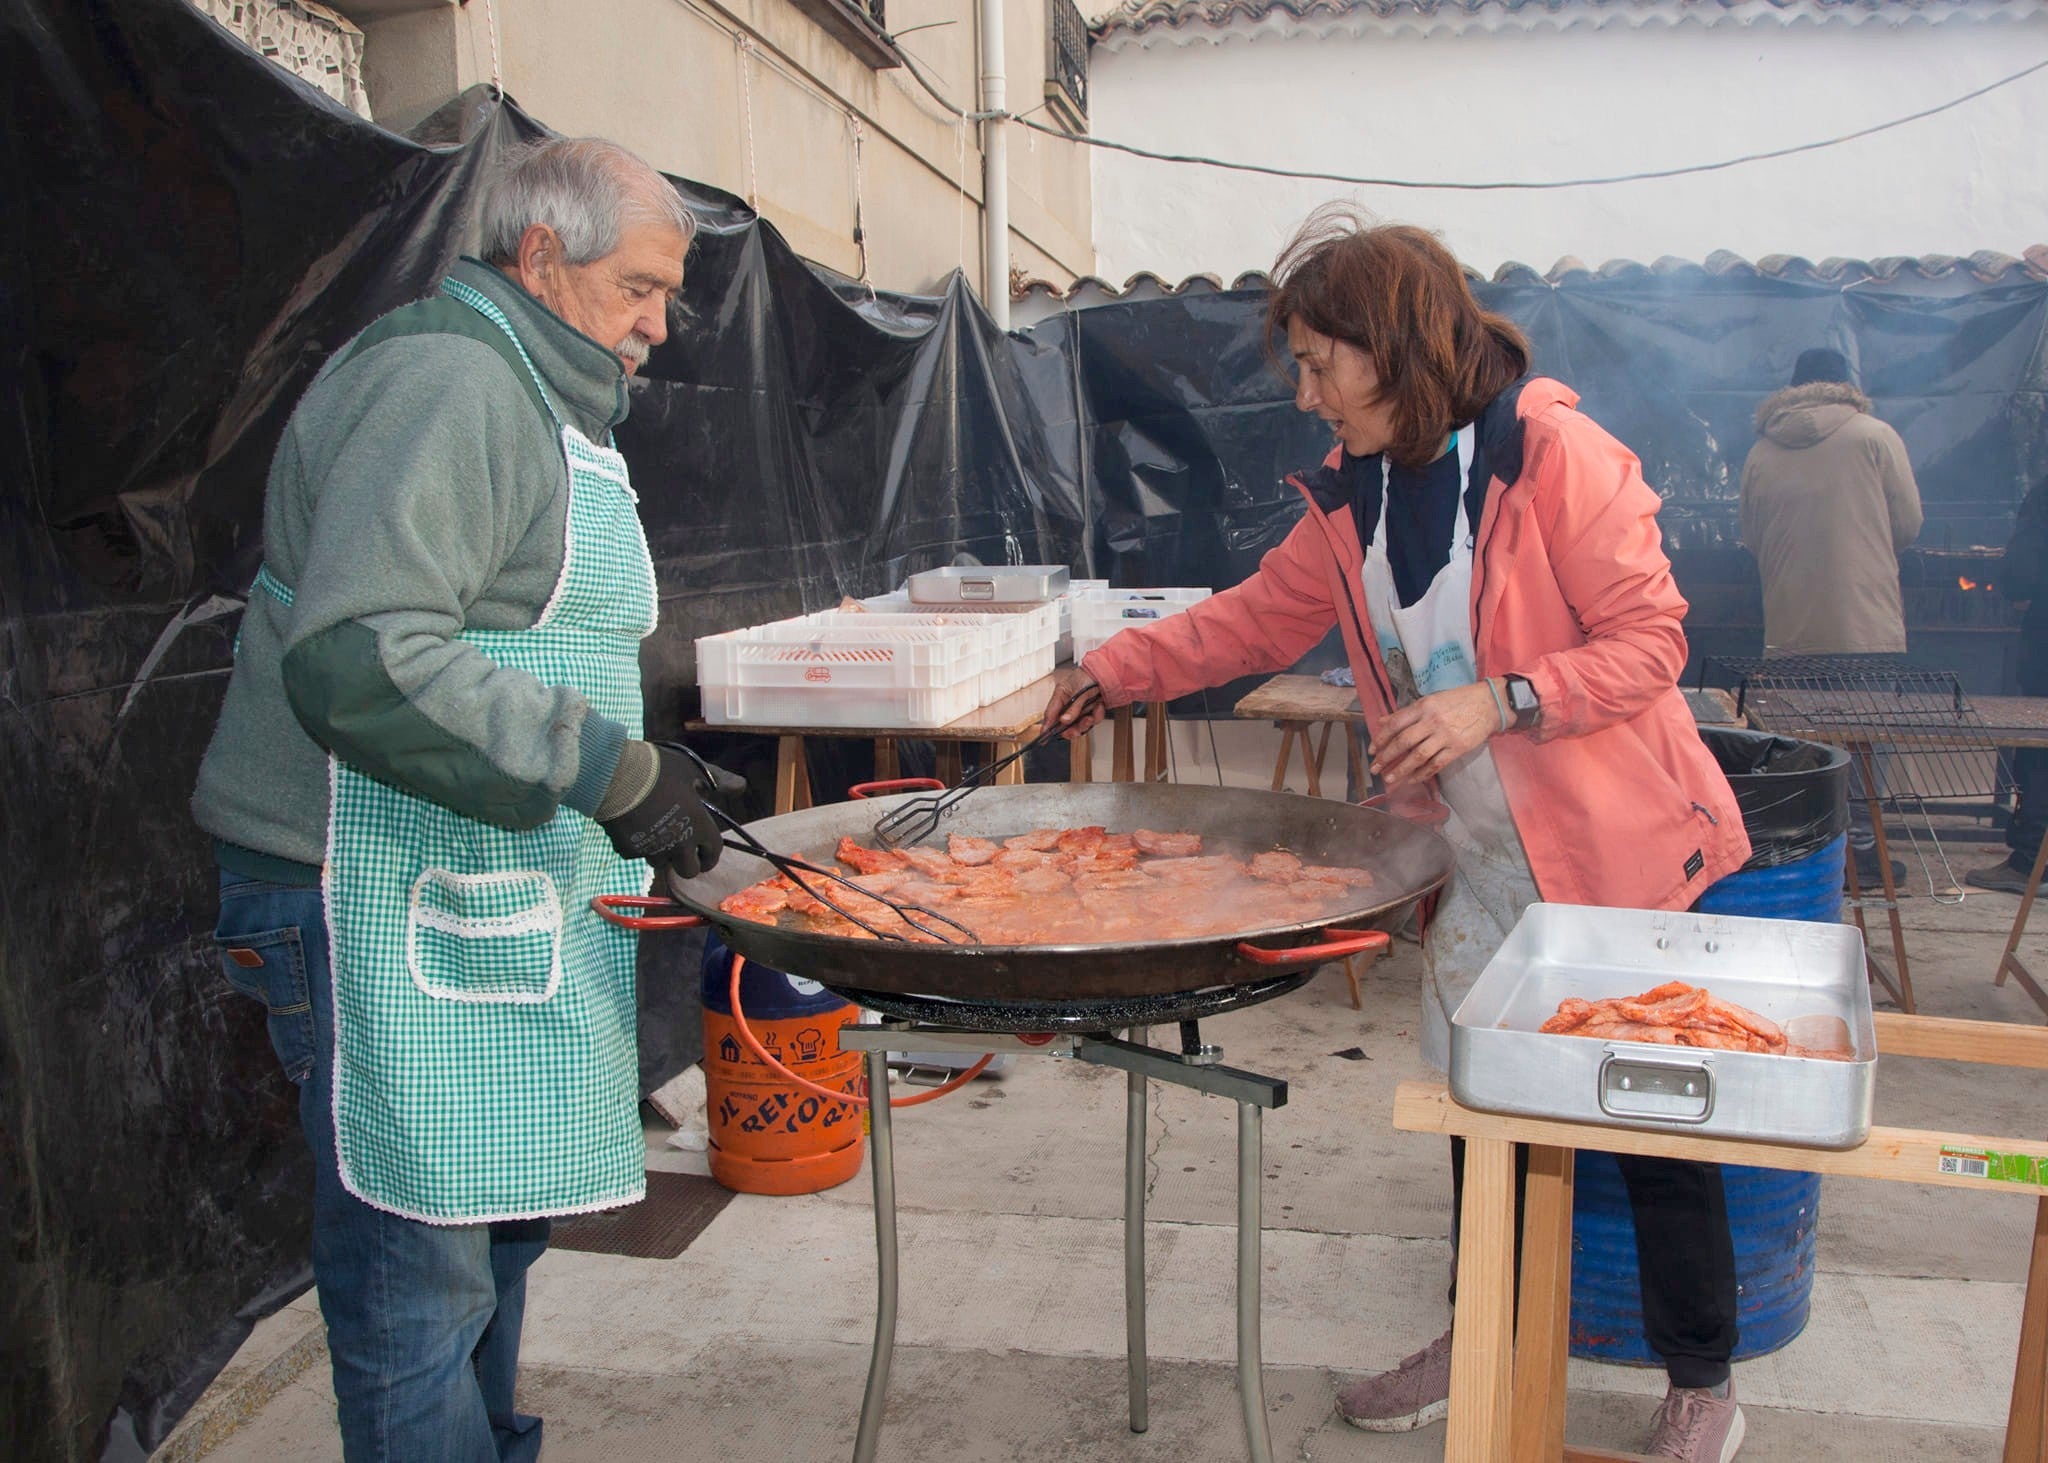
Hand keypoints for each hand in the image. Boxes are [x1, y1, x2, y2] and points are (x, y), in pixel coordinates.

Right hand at [601, 744, 734, 879]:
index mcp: (698, 825)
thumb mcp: (691, 768)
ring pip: (661, 863)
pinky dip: (638, 845)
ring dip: (661, 853)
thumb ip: (717, 779)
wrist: (614, 774)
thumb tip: (741, 786)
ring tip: (654, 831)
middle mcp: (678, 844)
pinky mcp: (628, 851)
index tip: (705, 854)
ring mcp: (652, 850)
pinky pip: (637, 855)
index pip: (713, 853)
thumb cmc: (657, 768)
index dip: (710, 856)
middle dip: (687, 863)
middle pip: (689, 871)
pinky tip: (632, 826)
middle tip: (680, 849)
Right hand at [1040, 666, 1106, 739]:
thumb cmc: (1090, 675)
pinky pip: (1093, 720)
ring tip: (1090, 716)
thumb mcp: (1079, 692)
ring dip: (1086, 723)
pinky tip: (1099, 706)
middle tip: (1075, 731)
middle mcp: (1069, 703)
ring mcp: (1081, 708)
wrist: (1108, 671)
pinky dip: (1097, 715)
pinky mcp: (1092, 711)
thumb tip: (1064, 721)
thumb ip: (1072, 708)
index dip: (1046, 726)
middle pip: (1065, 724)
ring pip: (1079, 725)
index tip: (1043, 737)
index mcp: (1061, 695)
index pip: (1050, 714)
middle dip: (1071, 730)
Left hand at [1370, 680, 1501, 790]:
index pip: (1396, 723)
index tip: (1372, 750)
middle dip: (1386, 757)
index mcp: (1423, 707)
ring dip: (1401, 770)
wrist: (1489, 704)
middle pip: (1404, 742)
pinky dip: (1422, 774)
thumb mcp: (1430, 700)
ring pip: (1418, 756)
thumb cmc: (1457, 701)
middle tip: (1375, 769)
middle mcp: (1432, 721)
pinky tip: (1412, 780)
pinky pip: (1436, 765)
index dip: (1381, 738)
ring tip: (1389, 780)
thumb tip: (1382, 721)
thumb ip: (1406, 713)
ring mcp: (1445, 736)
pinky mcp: (1458, 748)